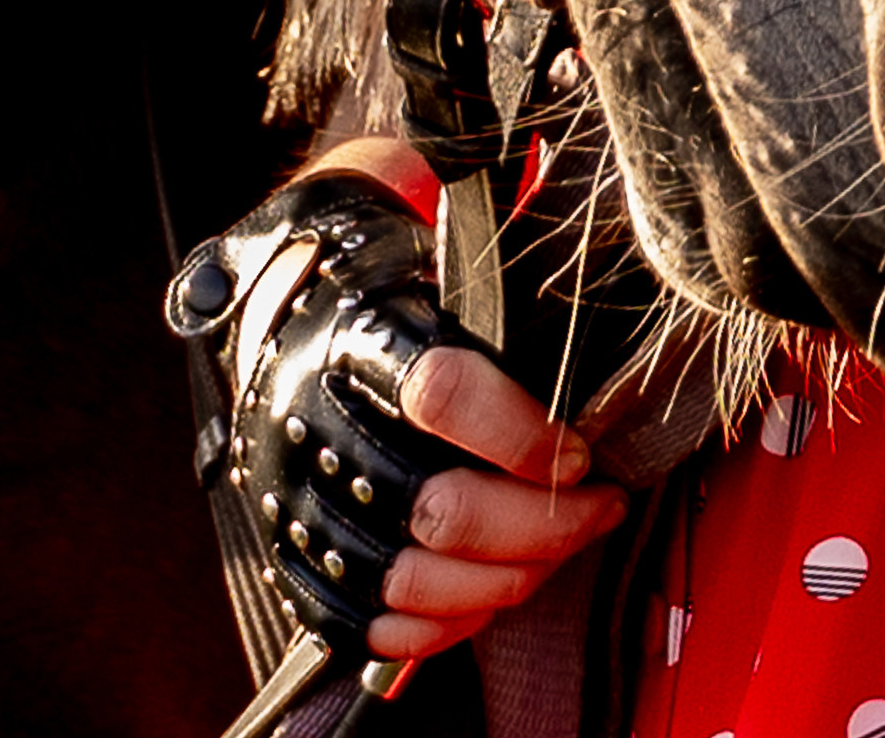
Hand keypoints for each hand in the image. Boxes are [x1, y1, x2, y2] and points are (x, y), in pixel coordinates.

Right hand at [166, 143, 625, 674]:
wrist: (284, 311)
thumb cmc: (385, 287)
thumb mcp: (436, 258)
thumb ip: (504, 300)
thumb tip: (598, 348)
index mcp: (356, 338)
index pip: (443, 395)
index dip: (524, 435)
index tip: (582, 450)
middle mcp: (317, 426)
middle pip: (442, 509)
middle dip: (544, 523)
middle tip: (600, 506)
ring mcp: (301, 504)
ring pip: (418, 581)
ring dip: (510, 577)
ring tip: (559, 546)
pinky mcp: (295, 562)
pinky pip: (378, 627)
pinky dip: (446, 623)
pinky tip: (492, 588)